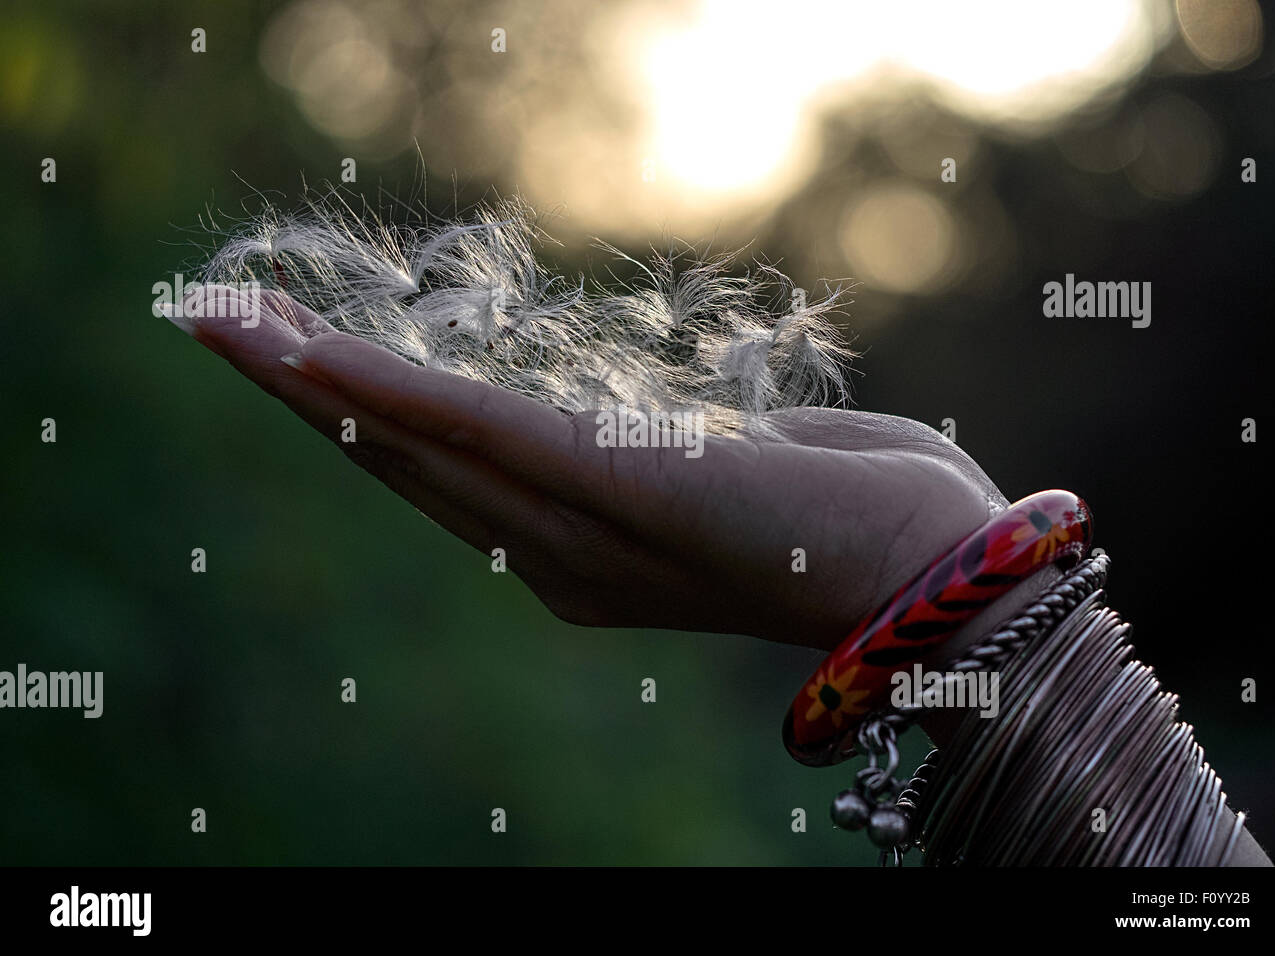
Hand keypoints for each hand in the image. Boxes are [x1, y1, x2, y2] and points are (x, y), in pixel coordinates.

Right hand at [168, 286, 1007, 649]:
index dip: (351, 412)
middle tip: (212, 324)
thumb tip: (604, 416)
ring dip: (313, 380)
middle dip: (299, 391)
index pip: (437, 471)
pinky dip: (391, 391)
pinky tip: (316, 355)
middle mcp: (553, 554)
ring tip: (228, 325)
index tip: (285, 353)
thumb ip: (644, 449)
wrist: (932, 574)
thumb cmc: (838, 511)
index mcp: (572, 549)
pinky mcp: (619, 488)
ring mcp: (578, 529)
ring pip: (416, 445)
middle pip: (400, 462)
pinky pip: (483, 433)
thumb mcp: (720, 468)